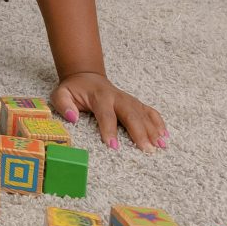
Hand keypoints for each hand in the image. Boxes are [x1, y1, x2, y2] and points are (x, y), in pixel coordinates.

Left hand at [51, 73, 166, 149]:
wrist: (86, 76)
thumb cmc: (74, 89)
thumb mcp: (61, 94)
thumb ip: (64, 104)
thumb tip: (73, 118)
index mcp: (99, 96)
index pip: (106, 114)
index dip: (109, 130)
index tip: (113, 146)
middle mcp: (117, 97)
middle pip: (131, 114)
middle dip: (139, 132)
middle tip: (147, 149)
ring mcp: (128, 99)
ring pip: (143, 113)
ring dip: (153, 129)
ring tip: (161, 144)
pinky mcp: (135, 102)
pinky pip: (149, 111)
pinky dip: (158, 122)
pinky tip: (165, 135)